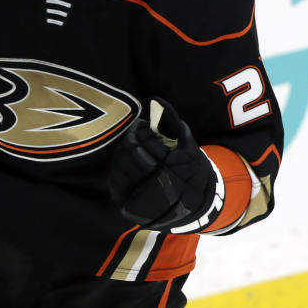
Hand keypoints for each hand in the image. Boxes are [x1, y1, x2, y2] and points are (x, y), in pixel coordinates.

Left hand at [109, 98, 221, 231]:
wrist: (192, 207)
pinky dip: (118, 169)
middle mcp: (153, 184)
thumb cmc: (192, 172)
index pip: (145, 141)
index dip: (141, 130)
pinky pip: (115, 182)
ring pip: (120, 166)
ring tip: (132, 147)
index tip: (142, 126)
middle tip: (136, 134)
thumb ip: (174, 123)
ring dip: (124, 153)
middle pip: (131, 152)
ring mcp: (139, 197)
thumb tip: (157, 100)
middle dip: (131, 139)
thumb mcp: (190, 147)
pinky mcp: (128, 206)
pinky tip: (127, 163)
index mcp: (169, 167)